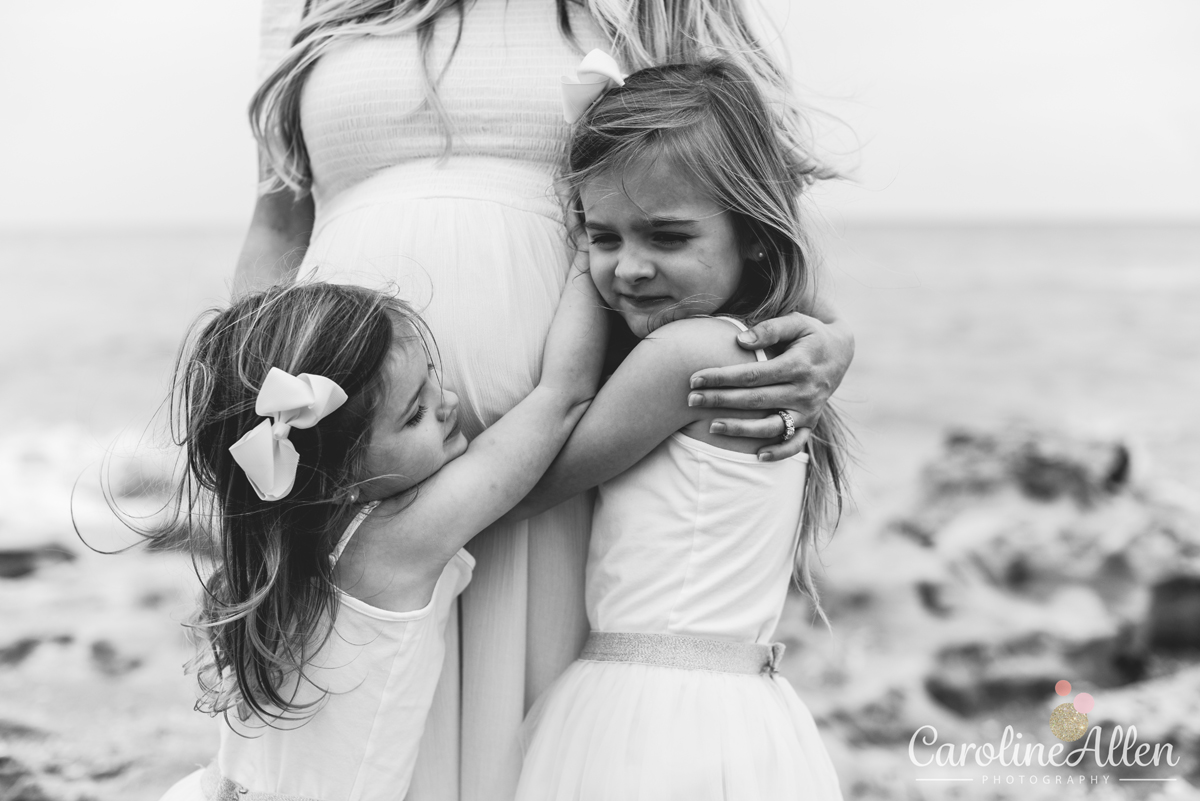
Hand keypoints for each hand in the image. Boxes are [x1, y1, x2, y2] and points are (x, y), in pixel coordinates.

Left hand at [687, 311, 854, 459]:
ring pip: (772, 426)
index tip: (695, 378)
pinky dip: (779, 452)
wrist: (842, 352)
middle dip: (721, 401)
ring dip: (741, 429)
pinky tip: (757, 455)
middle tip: (691, 400)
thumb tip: (740, 340)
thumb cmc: (810, 334)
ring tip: (711, 427)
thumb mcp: (796, 322)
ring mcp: (809, 410)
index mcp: (798, 365)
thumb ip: (770, 328)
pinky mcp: (812, 423)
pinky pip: (796, 444)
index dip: (722, 377)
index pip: (753, 374)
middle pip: (756, 400)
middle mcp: (804, 391)